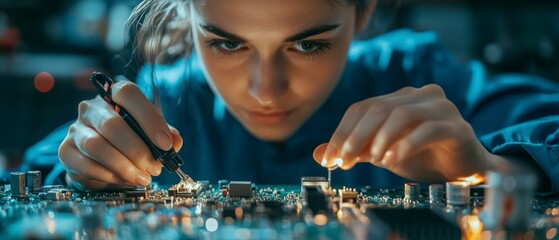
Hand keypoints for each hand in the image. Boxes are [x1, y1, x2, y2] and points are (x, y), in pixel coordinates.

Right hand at [58, 80, 182, 189]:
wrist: (101, 159)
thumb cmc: (131, 140)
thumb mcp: (151, 134)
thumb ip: (167, 135)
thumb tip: (175, 142)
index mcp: (114, 95)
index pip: (128, 93)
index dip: (149, 119)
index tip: (166, 144)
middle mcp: (91, 108)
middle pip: (112, 124)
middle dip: (138, 150)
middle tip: (155, 167)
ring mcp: (75, 129)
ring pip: (97, 146)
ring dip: (124, 166)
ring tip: (143, 177)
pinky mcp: (66, 151)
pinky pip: (87, 165)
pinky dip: (110, 176)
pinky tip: (125, 180)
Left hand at [314, 84, 494, 181]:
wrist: (464, 172)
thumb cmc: (422, 158)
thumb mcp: (381, 154)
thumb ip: (354, 151)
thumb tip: (319, 154)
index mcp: (401, 98)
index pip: (363, 108)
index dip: (342, 132)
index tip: (329, 157)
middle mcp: (421, 96)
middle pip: (378, 109)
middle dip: (355, 137)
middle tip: (343, 162)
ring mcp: (442, 109)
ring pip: (401, 115)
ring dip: (379, 139)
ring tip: (371, 161)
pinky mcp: (457, 128)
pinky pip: (427, 131)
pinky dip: (405, 145)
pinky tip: (391, 160)